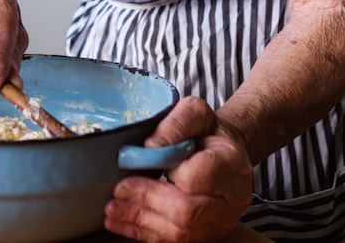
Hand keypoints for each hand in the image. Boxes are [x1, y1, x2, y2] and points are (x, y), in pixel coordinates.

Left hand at [106, 97, 253, 241]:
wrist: (223, 153)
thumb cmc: (207, 132)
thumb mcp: (194, 113)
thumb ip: (175, 125)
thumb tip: (151, 148)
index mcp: (231, 163)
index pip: (200, 175)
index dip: (170, 171)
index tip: (143, 161)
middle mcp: (231, 198)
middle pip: (188, 210)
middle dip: (148, 200)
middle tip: (119, 189)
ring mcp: (220, 221)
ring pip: (180, 232)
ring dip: (141, 220)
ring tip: (113, 209)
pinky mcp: (205, 234)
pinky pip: (173, 241)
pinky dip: (143, 233)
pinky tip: (121, 222)